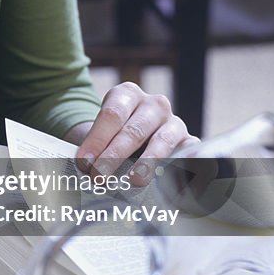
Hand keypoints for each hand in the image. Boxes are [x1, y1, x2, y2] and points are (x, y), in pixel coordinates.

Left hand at [67, 83, 197, 185]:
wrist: (132, 140)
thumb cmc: (111, 137)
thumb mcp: (100, 137)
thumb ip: (93, 150)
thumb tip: (85, 170)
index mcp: (126, 94)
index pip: (112, 114)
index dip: (97, 139)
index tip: (84, 162)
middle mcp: (153, 104)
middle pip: (134, 129)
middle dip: (115, 155)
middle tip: (100, 176)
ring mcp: (173, 122)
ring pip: (162, 140)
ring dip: (148, 161)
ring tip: (136, 180)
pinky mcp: (189, 141)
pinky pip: (189, 152)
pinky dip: (183, 164)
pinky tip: (173, 179)